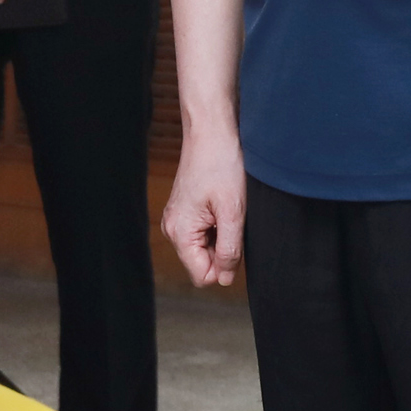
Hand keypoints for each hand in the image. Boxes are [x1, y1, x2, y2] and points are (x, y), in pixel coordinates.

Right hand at [161, 125, 245, 288]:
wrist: (212, 132)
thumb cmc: (222, 165)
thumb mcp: (233, 212)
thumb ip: (230, 249)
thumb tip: (225, 279)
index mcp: (180, 232)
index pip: (203, 275)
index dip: (225, 266)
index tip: (237, 240)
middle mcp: (172, 229)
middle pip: (203, 263)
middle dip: (224, 249)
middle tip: (234, 220)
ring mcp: (177, 219)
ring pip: (205, 248)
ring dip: (222, 236)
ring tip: (229, 209)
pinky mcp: (185, 211)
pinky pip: (203, 233)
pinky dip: (217, 225)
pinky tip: (224, 205)